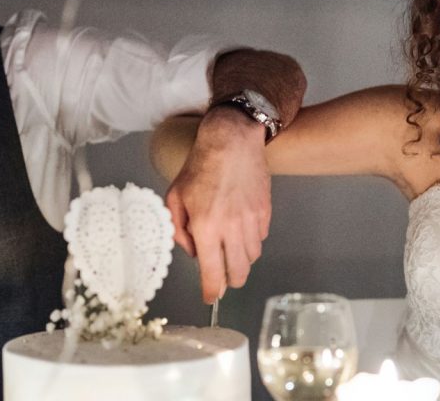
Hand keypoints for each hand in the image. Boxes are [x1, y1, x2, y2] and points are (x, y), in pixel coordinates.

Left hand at [165, 106, 271, 302]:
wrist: (232, 140)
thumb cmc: (199, 166)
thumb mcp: (175, 197)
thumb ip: (178, 230)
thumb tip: (193, 252)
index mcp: (205, 227)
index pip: (213, 273)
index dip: (212, 292)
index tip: (210, 298)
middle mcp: (232, 228)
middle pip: (239, 273)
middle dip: (230, 281)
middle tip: (222, 277)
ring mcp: (252, 221)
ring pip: (252, 257)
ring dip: (240, 260)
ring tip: (230, 249)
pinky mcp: (265, 212)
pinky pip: (261, 238)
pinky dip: (251, 241)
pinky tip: (240, 229)